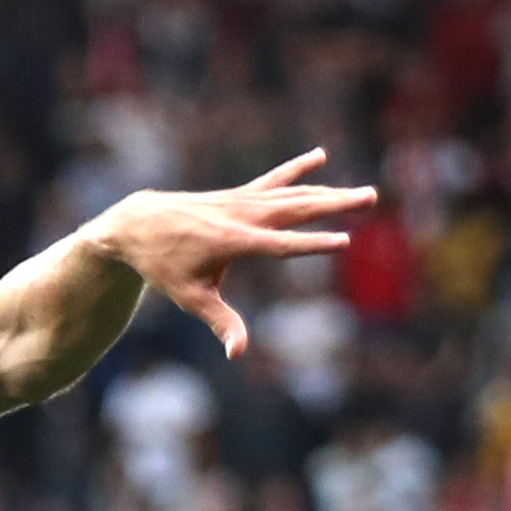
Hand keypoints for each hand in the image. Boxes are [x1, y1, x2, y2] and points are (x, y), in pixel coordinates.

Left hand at [90, 151, 373, 358]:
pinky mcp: (238, 195)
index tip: (344, 241)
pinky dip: (297, 170)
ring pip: (293, 194)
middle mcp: (242, 216)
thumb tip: (237, 354)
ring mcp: (242, 201)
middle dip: (336, 205)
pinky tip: (320, 156)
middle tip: (371, 198)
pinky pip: (273, 181)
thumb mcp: (191, 298)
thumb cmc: (164, 265)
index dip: (313, 244)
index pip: (281, 245)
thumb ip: (221, 323)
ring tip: (365, 193)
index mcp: (233, 242)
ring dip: (330, 192)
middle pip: (298, 209)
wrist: (139, 224)